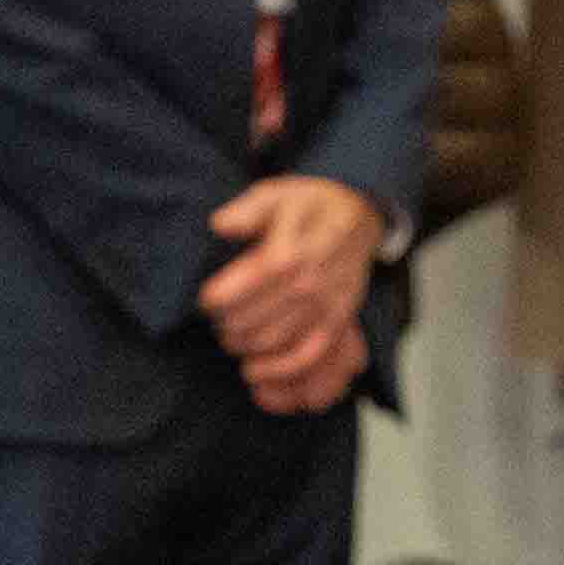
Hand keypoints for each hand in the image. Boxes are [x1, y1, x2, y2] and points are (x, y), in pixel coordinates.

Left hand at [199, 174, 382, 417]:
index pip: (239, 290)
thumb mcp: (275, 194)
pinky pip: (306, 357)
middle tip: (218, 318)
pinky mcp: (337, 322)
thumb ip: (246, 210)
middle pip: (250, 321)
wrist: (356, 215)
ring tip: (232, 335)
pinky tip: (254, 369)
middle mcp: (308, 283)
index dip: (215, 300)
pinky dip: (277, 370)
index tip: (206, 298)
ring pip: (271, 342)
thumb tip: (220, 224)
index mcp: (289, 252)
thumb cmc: (308, 205)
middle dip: (224, 324)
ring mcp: (325, 306)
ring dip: (243, 345)